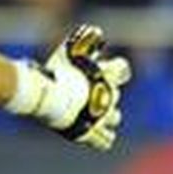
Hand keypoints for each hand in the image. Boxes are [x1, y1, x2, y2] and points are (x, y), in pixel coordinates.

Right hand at [28, 24, 131, 150]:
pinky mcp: (92, 134)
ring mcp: (102, 117)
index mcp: (108, 75)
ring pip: (115, 118)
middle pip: (116, 96)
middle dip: (106, 94)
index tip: (106, 70)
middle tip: (89, 92)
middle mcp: (110, 97)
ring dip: (107, 116)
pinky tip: (93, 131)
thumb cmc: (57, 72)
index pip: (123, 70)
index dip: (116, 69)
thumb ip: (85, 41)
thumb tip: (98, 32)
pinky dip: (102, 136)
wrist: (49, 98)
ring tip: (94, 113)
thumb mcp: (70, 50)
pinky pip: (105, 141)